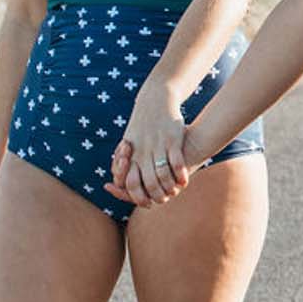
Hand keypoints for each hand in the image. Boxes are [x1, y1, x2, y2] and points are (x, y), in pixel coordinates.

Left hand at [111, 87, 189, 207]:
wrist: (156, 99)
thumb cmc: (142, 124)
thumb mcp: (129, 141)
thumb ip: (123, 161)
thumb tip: (117, 182)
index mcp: (130, 154)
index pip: (129, 183)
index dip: (137, 196)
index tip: (145, 202)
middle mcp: (142, 152)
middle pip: (148, 183)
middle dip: (156, 196)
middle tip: (163, 200)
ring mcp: (158, 146)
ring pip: (163, 175)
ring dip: (169, 188)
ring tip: (175, 192)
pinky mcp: (172, 139)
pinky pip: (177, 162)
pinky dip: (181, 175)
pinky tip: (185, 181)